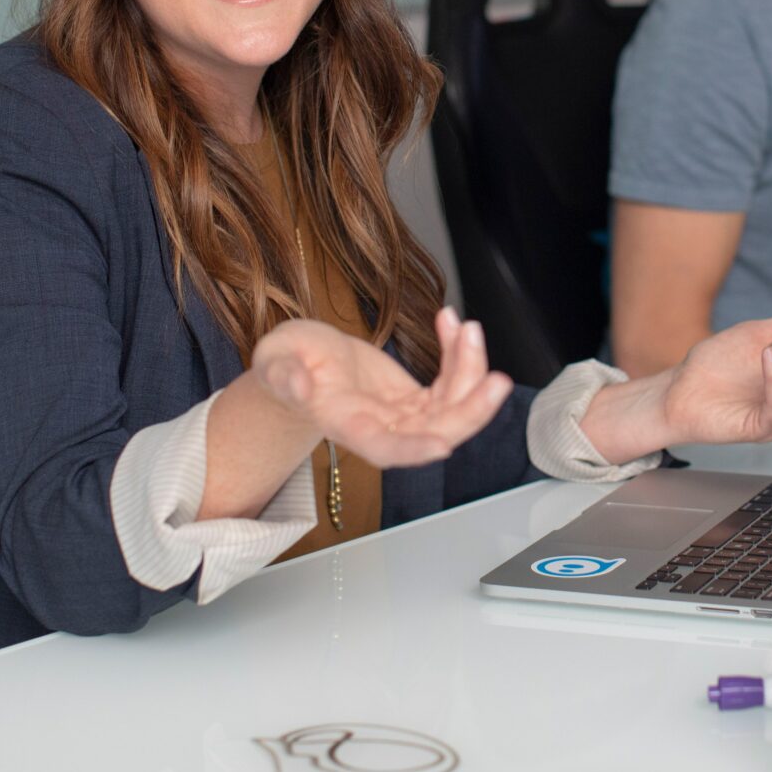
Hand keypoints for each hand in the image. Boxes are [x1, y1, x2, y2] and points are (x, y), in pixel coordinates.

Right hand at [251, 309, 511, 467]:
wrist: (300, 364)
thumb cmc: (284, 365)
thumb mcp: (274, 361)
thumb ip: (282, 376)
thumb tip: (296, 385)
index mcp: (347, 424)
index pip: (384, 448)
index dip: (414, 449)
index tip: (444, 444)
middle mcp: (381, 426)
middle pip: (436, 431)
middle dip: (471, 410)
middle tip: (497, 380)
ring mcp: (403, 414)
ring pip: (452, 406)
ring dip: (470, 370)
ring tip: (467, 328)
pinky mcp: (415, 397)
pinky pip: (449, 381)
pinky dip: (458, 353)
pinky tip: (451, 322)